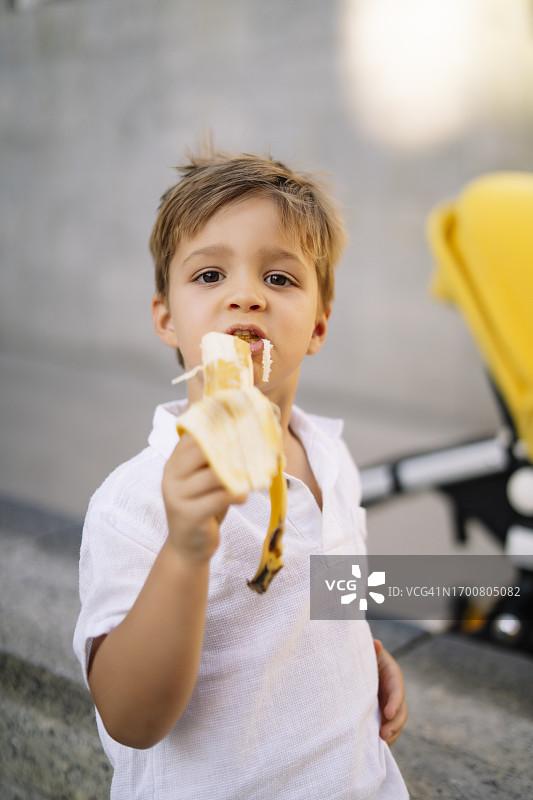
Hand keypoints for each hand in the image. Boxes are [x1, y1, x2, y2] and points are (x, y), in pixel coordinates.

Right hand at [162, 432, 246, 562]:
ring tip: (254, 476)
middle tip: (255, 449)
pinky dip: (236, 495)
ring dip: (238, 474)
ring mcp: (177, 496)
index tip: (243, 425)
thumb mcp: (204, 480)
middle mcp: (171, 476)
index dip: (219, 428)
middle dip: (232, 449)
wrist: (188, 547)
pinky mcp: (189, 515)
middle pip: (203, 451)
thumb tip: (246, 434)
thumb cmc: (203, 507)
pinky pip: (219, 498)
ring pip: (214, 475)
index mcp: (174, 463)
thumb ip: (215, 460)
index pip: (194, 435)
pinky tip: (243, 497)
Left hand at [374, 639, 407, 744]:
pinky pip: (387, 727)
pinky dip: (384, 737)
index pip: (398, 691)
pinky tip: (374, 746)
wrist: (367, 665)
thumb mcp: (372, 653)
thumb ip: (374, 650)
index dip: (395, 702)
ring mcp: (390, 706)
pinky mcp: (383, 714)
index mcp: (394, 677)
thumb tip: (376, 643)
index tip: (387, 712)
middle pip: (401, 712)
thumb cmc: (369, 657)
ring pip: (395, 723)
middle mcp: (395, 694)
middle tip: (383, 734)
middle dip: (394, 725)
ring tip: (379, 744)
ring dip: (390, 734)